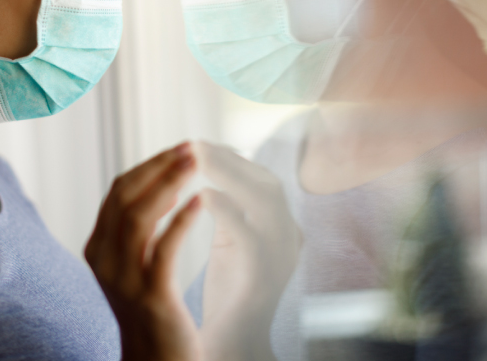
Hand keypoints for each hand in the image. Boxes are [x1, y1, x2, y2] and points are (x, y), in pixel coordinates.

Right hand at [86, 142, 202, 360]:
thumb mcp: (136, 263)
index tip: (179, 149)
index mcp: (98, 246)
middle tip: (191, 147)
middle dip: (160, 167)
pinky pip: (163, 250)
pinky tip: (202, 202)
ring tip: (197, 163)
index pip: (119, 190)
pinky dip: (181, 221)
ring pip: (139, 217)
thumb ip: (138, 227)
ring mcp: (123, 279)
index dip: (150, 166)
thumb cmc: (155, 309)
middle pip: (125, 196)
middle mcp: (103, 259)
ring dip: (170, 184)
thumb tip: (163, 182)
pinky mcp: (150, 296)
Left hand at [195, 142, 300, 360]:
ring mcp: (282, 257)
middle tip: (196, 145)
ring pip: (267, 201)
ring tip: (198, 159)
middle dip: (232, 160)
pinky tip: (204, 196)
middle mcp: (290, 238)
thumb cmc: (229, 291)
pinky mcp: (266, 277)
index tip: (199, 145)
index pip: (263, 179)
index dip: (233, 158)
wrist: (235, 342)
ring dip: (231, 175)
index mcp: (282, 228)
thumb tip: (209, 163)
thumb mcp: (233, 241)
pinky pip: (251, 235)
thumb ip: (230, 207)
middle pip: (269, 182)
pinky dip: (230, 210)